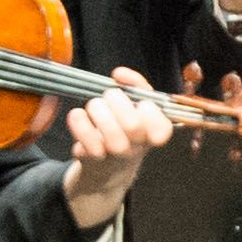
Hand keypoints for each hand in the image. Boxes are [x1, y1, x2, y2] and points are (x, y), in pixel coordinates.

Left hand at [61, 73, 179, 223]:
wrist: (107, 166)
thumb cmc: (124, 128)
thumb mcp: (137, 106)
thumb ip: (135, 84)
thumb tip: (120, 74)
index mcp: (152, 133)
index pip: (162, 128)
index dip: (150, 112)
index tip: (140, 104)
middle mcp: (137, 147)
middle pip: (133, 125)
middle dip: (117, 101)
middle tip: (110, 96)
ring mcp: (116, 156)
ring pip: (111, 135)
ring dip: (98, 110)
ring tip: (94, 105)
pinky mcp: (93, 159)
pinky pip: (87, 140)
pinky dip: (79, 122)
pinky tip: (78, 115)